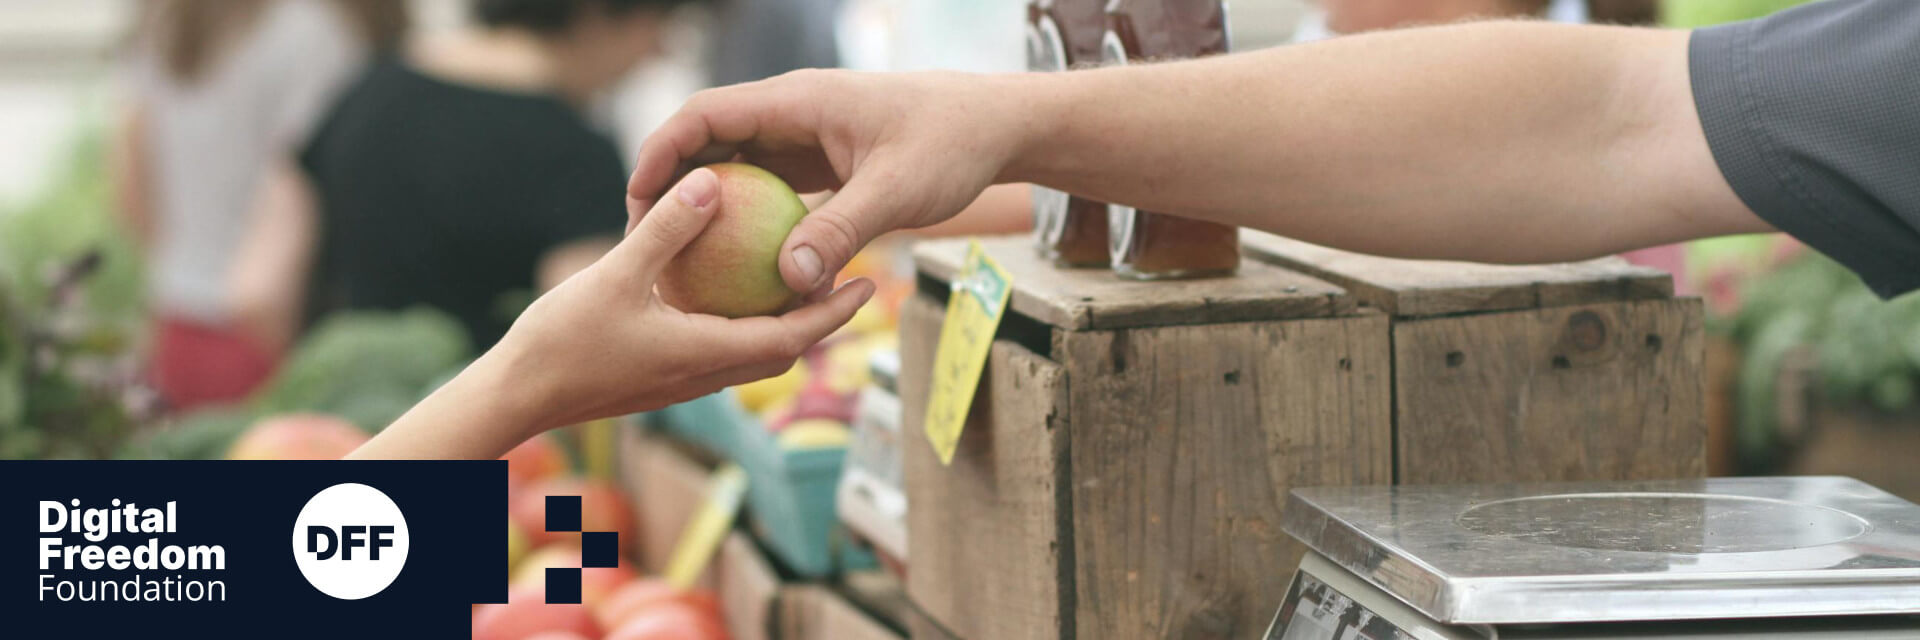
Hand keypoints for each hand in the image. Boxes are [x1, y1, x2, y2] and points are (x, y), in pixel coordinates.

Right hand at [500, 167, 875, 428]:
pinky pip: (716, 349)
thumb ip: (666, 230)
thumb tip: (711, 182)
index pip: (790, 338)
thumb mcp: (616, 275)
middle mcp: (702, 375)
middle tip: (847, 277)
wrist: (516, 397)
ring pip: (749, 353)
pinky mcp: (658, 377)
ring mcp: (680, 381)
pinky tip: (724, 289)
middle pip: (780, 350)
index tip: (867, 284)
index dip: (833, 313)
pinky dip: (738, 324)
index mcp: (705, 355)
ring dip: (779, 323)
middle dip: (818, 318)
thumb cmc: (562, 341)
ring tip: (796, 280)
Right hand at [627, 70, 1038, 292]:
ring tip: (678, 259)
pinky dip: (747, 220)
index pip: (705, 115)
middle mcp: (792, 114)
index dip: (662, 152)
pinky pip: (768, 189)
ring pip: (736, 166)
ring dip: (706, 206)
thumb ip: (841, 231)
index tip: (638, 200)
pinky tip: (737, 268)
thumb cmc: (951, 145)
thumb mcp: (897, 191)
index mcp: (797, 101)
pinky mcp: (821, 163)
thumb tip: (789, 280)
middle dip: (671, 184)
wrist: (996, 126)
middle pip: (709, 140)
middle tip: (644, 241)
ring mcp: (805, 138)